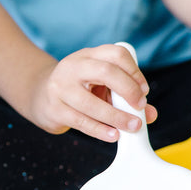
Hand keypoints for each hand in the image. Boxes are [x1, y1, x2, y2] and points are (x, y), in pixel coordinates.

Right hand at [26, 43, 156, 141]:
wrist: (40, 95)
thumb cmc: (79, 88)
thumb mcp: (100, 85)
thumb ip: (125, 96)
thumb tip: (150, 114)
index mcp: (89, 55)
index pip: (116, 54)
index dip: (134, 71)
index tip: (144, 91)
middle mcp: (73, 66)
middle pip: (106, 71)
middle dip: (128, 90)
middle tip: (140, 106)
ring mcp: (61, 87)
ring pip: (92, 103)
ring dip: (116, 116)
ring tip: (132, 127)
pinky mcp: (54, 109)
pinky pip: (81, 121)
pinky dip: (100, 130)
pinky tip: (113, 135)